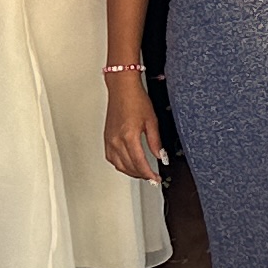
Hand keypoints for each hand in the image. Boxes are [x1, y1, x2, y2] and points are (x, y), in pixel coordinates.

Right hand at [99, 66, 162, 180]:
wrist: (122, 89)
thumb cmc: (136, 99)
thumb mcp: (152, 121)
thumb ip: (156, 142)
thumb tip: (160, 156)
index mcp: (129, 136)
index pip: (140, 163)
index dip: (148, 174)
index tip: (155, 178)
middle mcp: (117, 140)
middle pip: (129, 166)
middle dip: (141, 175)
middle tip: (151, 177)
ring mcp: (110, 140)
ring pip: (119, 165)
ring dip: (130, 172)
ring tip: (142, 173)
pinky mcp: (106, 138)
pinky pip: (111, 158)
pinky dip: (120, 165)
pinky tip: (127, 165)